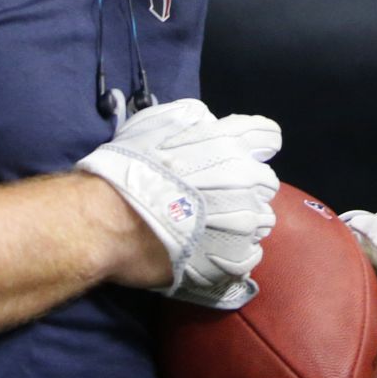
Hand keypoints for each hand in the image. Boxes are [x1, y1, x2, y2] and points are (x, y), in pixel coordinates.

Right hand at [76, 98, 281, 309]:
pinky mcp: (235, 257)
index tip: (243, 155)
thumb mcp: (158, 123)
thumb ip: (194, 120)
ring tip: (210, 228)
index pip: (268, 137)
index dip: (257, 146)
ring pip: (260, 220)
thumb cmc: (128, 167)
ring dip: (241, 222)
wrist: (108, 218)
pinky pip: (251, 255)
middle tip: (215, 198)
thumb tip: (211, 123)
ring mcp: (244, 221)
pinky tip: (211, 250)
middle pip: (265, 183)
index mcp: (230, 142)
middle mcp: (246, 179)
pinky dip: (235, 254)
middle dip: (245, 187)